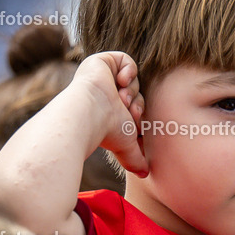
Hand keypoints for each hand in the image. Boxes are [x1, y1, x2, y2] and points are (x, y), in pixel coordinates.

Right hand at [70, 52, 148, 175]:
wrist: (90, 115)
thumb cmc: (106, 131)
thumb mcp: (126, 145)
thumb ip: (135, 158)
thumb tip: (144, 174)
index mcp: (113, 110)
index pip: (137, 107)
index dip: (140, 112)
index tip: (135, 122)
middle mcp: (107, 94)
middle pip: (137, 92)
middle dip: (136, 102)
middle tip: (128, 111)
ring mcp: (103, 78)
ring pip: (133, 79)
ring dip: (131, 89)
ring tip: (121, 98)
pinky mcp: (100, 62)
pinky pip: (125, 59)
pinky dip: (129, 70)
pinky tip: (121, 81)